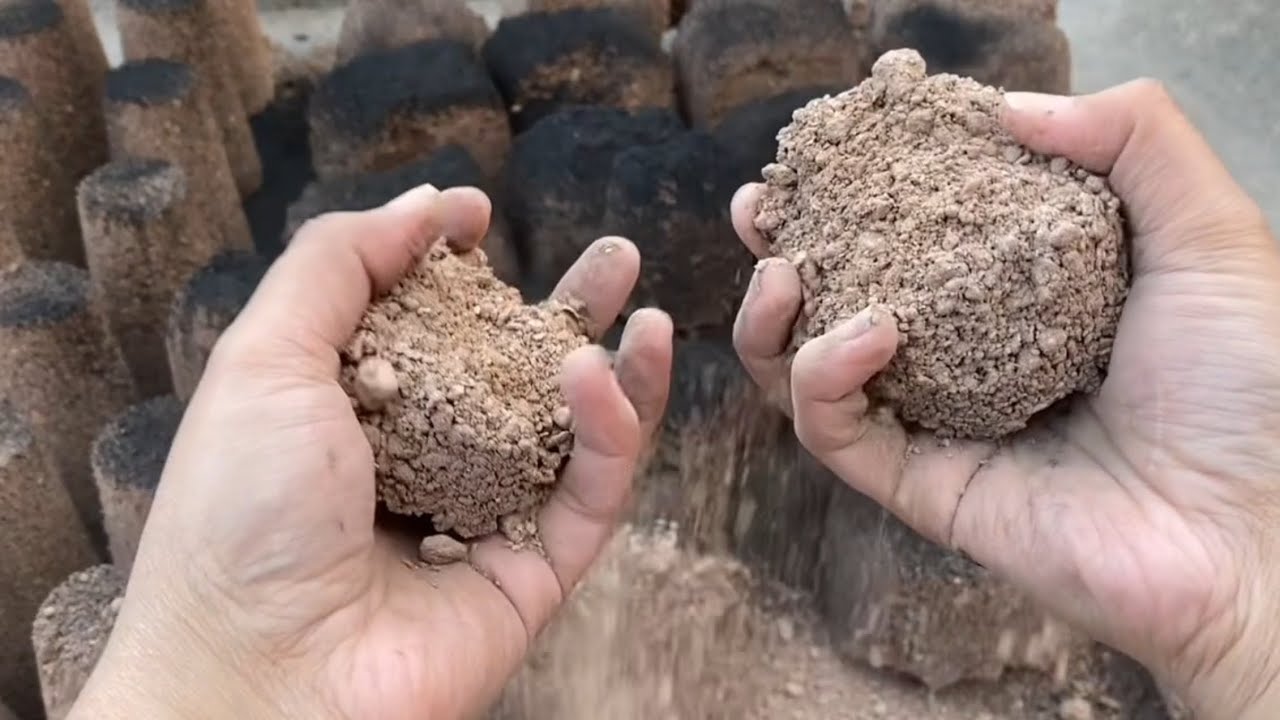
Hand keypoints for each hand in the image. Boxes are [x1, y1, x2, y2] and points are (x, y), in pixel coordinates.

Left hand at [68, 185, 673, 718]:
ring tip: (644, 309)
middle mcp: (424, 462)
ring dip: (615, 368)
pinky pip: (591, 493)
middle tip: (616, 256)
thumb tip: (427, 205)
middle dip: (567, 312)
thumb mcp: (265, 359)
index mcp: (353, 413)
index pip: (426, 328)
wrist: (259, 678)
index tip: (478, 217)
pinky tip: (601, 368)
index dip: (457, 271)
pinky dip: (610, 428)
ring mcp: (484, 518)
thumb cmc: (238, 517)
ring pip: (571, 434)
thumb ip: (338, 264)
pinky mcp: (534, 571)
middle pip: (515, 374)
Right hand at [731, 80, 1279, 719]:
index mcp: (1022, 296)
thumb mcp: (1210, 233)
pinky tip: (861, 331)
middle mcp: (968, 356)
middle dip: (788, 249)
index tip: (828, 149)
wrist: (1252, 533)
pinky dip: (823, 377)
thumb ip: (1135, 140)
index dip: (862, 190)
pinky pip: (838, 432)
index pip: (916, 235)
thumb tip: (1011, 107)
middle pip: (842, 299)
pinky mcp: (920, 487)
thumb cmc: (1250, 389)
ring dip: (773, 319)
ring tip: (780, 268)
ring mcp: (938, 425)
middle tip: (761, 209)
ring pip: (811, 373)